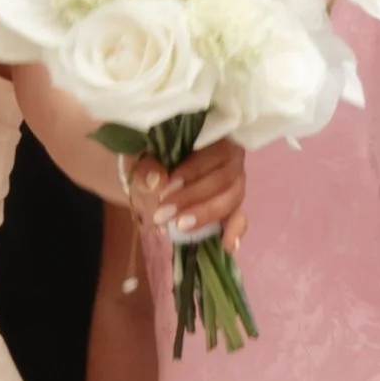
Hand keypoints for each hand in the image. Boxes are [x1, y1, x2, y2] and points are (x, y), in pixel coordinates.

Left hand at [124, 134, 245, 246]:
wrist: (148, 174)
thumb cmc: (148, 158)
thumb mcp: (140, 158)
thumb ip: (145, 166)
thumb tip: (156, 181)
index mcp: (211, 135)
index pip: (215, 151)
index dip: (193, 172)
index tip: (166, 189)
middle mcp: (229, 156)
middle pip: (226, 178)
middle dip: (195, 198)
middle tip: (164, 215)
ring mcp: (233, 181)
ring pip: (233, 197)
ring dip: (207, 214)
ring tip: (180, 227)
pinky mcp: (230, 204)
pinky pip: (239, 216)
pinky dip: (235, 230)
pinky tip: (228, 245)